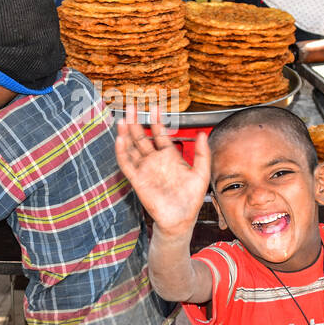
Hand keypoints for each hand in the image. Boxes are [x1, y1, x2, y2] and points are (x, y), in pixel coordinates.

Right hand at [114, 105, 209, 236]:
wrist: (180, 219)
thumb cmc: (191, 199)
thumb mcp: (202, 173)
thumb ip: (203, 153)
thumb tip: (202, 134)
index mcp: (169, 156)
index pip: (160, 134)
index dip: (157, 120)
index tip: (154, 106)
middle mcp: (155, 160)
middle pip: (141, 137)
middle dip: (137, 121)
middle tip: (132, 105)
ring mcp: (145, 169)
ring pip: (132, 147)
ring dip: (126, 134)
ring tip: (123, 119)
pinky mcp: (138, 180)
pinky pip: (127, 164)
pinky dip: (122, 151)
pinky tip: (120, 139)